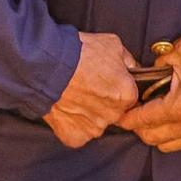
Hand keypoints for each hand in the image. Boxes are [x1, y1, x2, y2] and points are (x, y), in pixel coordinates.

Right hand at [43, 32, 138, 148]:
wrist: (48, 64)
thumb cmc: (79, 52)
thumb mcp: (113, 44)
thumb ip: (128, 61)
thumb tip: (132, 69)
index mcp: (127, 95)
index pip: (128, 97)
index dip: (115, 87)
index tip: (103, 80)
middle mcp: (113, 115)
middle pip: (112, 112)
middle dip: (102, 101)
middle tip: (87, 85)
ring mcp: (94, 128)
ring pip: (95, 123)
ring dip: (87, 113)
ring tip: (73, 94)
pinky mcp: (75, 136)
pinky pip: (78, 133)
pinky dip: (72, 124)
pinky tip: (65, 107)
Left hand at [117, 34, 180, 152]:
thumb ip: (161, 60)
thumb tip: (151, 69)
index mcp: (180, 107)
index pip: (144, 120)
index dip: (127, 118)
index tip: (118, 113)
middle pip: (152, 138)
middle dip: (138, 127)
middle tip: (133, 112)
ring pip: (167, 145)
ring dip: (154, 134)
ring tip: (150, 116)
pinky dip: (171, 136)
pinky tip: (169, 120)